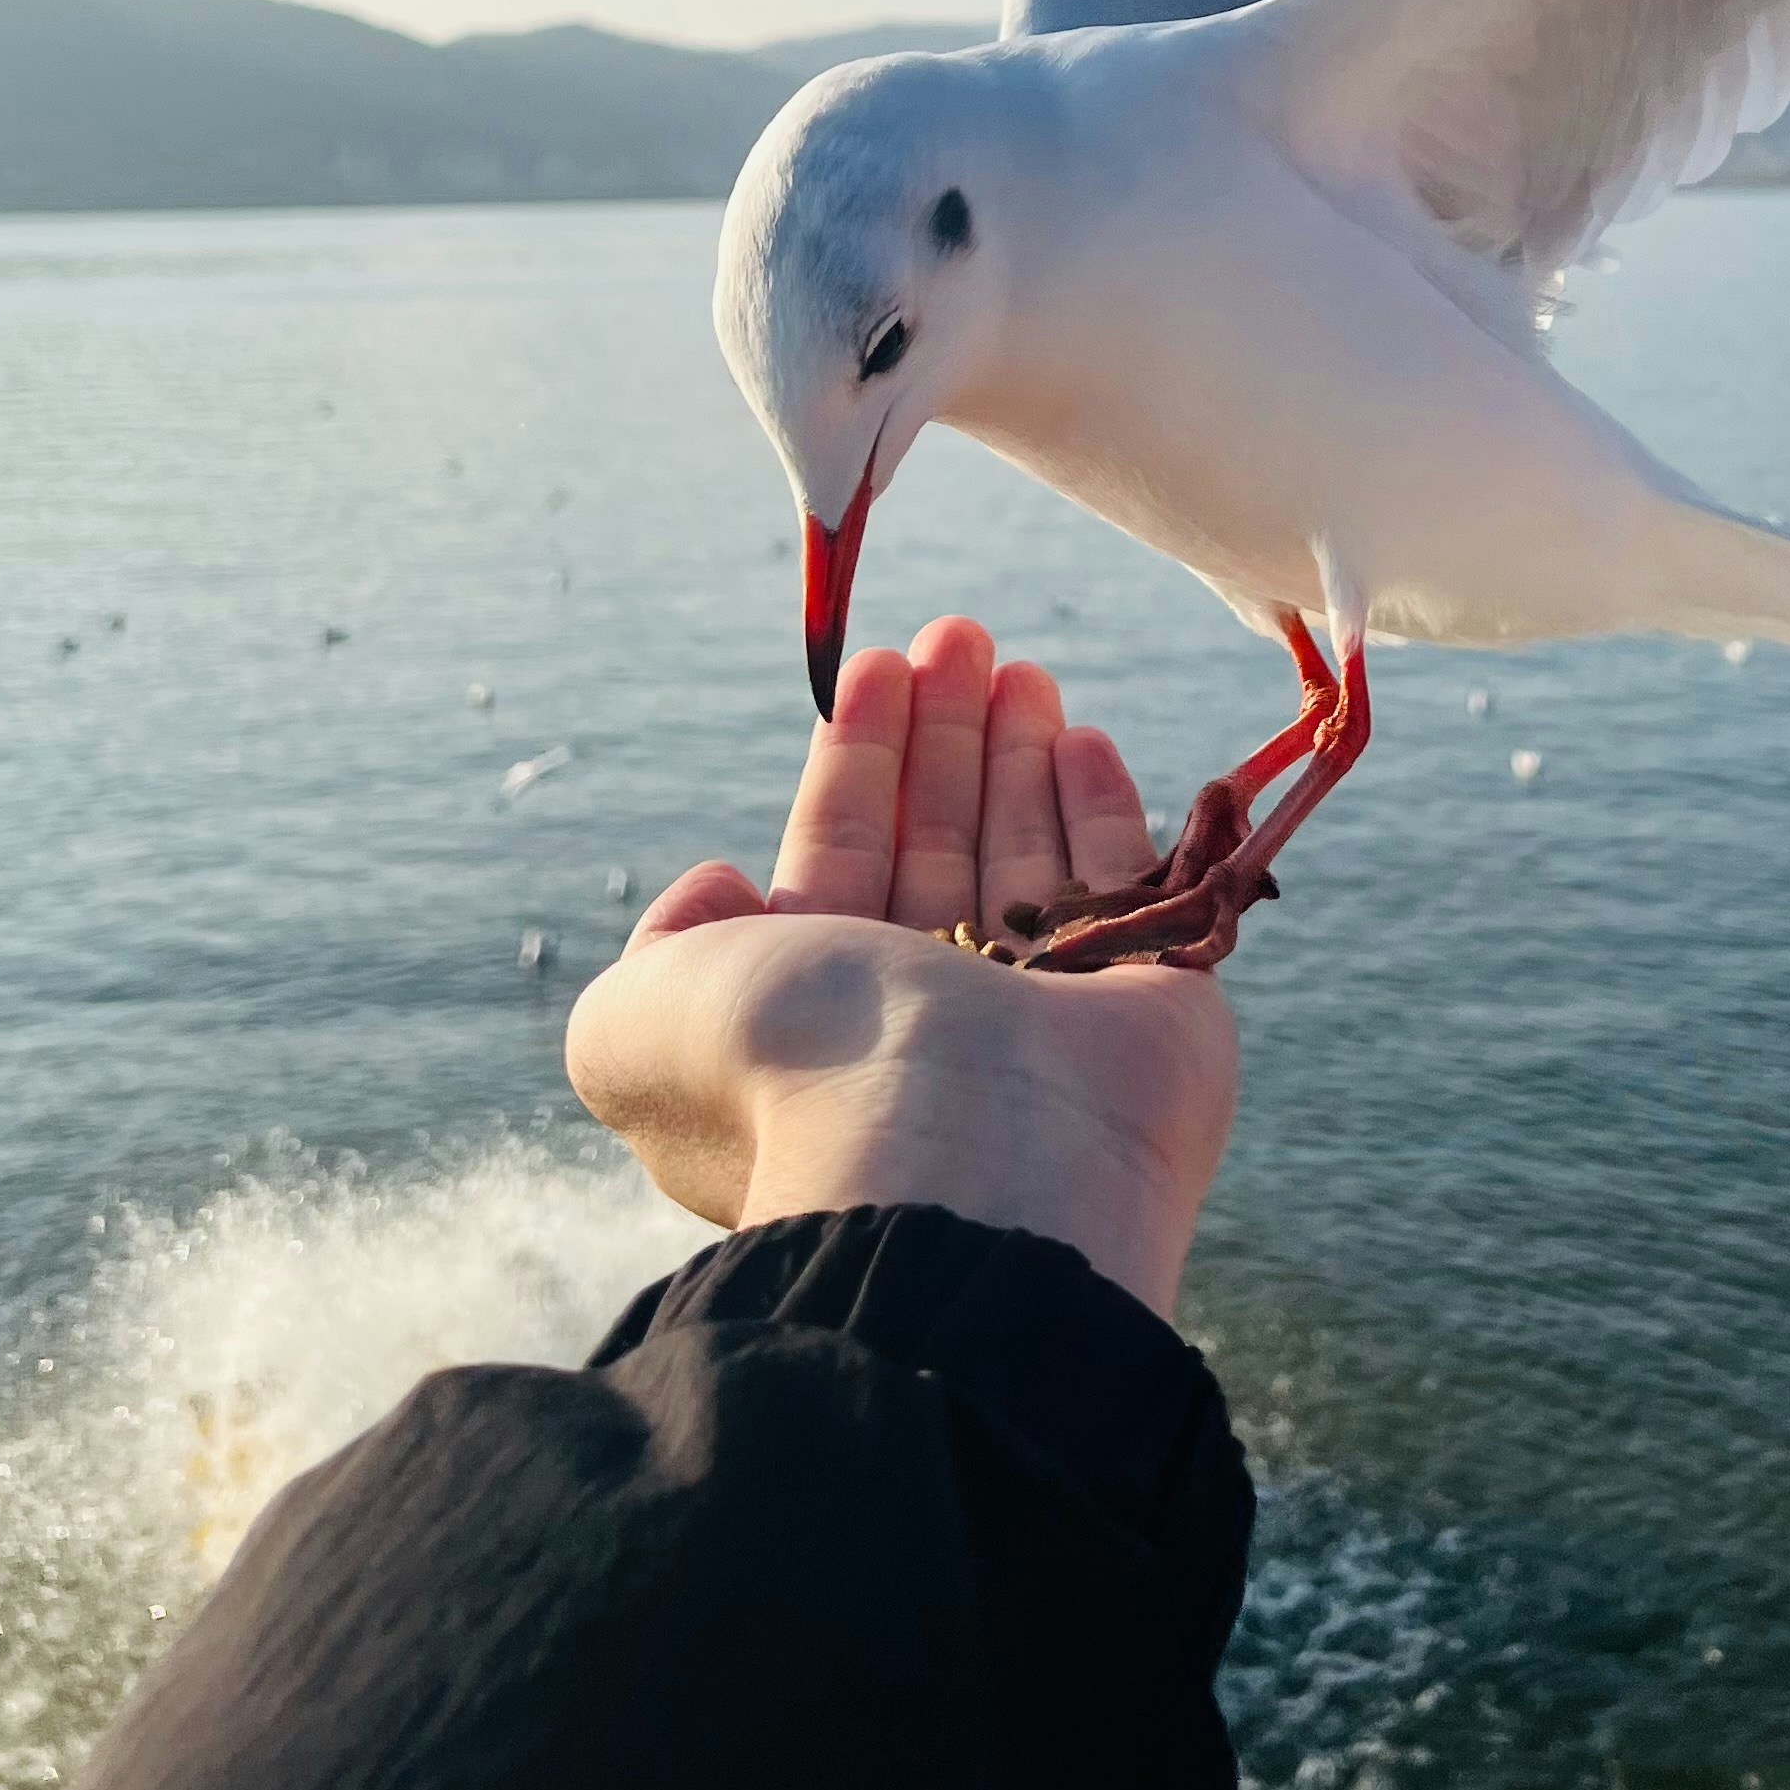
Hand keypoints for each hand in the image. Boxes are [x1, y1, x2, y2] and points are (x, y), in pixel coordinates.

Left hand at [564, 616, 1238, 1316]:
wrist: (970, 1156)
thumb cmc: (800, 1078)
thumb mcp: (636, 1020)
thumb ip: (654, 949)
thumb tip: (718, 885)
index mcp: (825, 1026)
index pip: (841, 866)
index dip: (857, 765)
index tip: (875, 665)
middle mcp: (934, 1023)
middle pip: (940, 845)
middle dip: (946, 735)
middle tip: (959, 633)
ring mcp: (1049, 1016)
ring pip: (1031, 854)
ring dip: (1019, 750)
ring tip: (1018, 663)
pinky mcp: (1153, 1005)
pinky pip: (1125, 884)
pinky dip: (1102, 806)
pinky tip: (1081, 738)